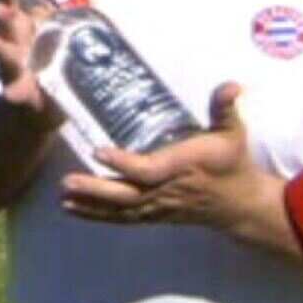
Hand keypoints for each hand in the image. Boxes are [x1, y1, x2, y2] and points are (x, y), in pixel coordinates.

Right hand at [0, 0, 63, 127]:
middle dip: (2, 16)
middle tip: (0, 8)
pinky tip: (10, 92)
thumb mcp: (46, 19)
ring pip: (4, 55)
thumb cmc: (42, 50)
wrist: (46, 96)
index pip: (10, 0)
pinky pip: (14, 92)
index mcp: (19, 23)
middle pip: (4, 25)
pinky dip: (13, 92)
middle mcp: (11, 41)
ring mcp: (13, 66)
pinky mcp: (21, 91)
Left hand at [61, 82, 273, 232]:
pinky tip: (74, 209)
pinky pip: (123, 218)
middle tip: (66, 182)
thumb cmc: (232, 161)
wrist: (239, 204)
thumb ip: (225, 107)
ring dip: (91, 204)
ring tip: (63, 197)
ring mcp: (160, 206)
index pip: (150, 169)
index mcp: (183, 167)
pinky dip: (98, 215)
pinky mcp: (154, 214)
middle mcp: (168, 190)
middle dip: (96, 190)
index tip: (98, 151)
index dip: (124, 163)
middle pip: (128, 195)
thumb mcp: (232, 131)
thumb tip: (232, 85)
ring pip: (122, 210)